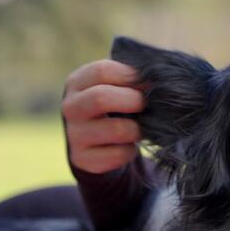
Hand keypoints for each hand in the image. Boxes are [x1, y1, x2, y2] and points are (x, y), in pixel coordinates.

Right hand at [61, 59, 145, 173]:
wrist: (94, 143)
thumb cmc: (112, 106)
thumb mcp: (113, 87)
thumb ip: (129, 80)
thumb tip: (159, 81)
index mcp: (77, 82)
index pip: (102, 71)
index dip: (131, 76)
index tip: (149, 84)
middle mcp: (71, 107)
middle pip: (102, 98)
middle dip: (134, 101)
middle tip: (146, 106)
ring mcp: (74, 134)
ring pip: (117, 130)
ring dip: (137, 129)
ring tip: (140, 127)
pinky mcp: (82, 159)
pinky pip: (119, 154)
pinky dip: (131, 151)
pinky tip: (128, 145)